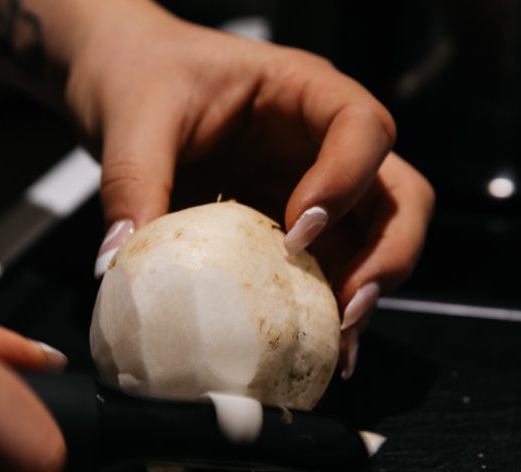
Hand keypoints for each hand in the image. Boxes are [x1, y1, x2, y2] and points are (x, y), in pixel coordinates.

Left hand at [55, 0, 433, 375]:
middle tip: (347, 307)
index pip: (363, 128)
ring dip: (366, 294)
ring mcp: (319, 190)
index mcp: (303, 91)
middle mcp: (326, 143)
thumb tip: (119, 264)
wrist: (125, 81)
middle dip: (388, 255)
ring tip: (336, 344)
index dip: (347, 182)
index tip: (299, 231)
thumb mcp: (135, 120)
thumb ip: (133, 183)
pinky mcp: (298, 231)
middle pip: (402, 196)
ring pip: (380, 241)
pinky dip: (332, 311)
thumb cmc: (144, 75)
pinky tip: (313, 347)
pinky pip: (335, 270)